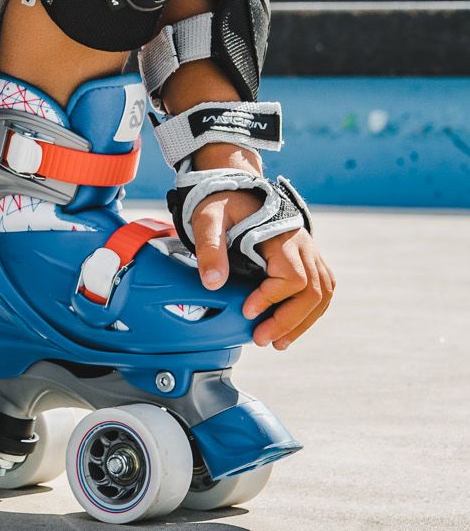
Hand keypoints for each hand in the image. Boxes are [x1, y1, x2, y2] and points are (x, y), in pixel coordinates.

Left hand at [190, 156, 334, 350]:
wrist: (236, 188)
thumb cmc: (222, 203)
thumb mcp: (208, 219)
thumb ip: (210, 248)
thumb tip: (213, 283)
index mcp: (281, 235)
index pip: (292, 277)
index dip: (273, 299)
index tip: (247, 311)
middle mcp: (303, 244)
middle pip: (313, 290)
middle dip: (289, 320)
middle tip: (261, 339)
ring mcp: (309, 251)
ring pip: (322, 293)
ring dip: (303, 321)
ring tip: (279, 342)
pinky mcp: (307, 258)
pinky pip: (321, 288)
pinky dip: (309, 311)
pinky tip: (291, 327)